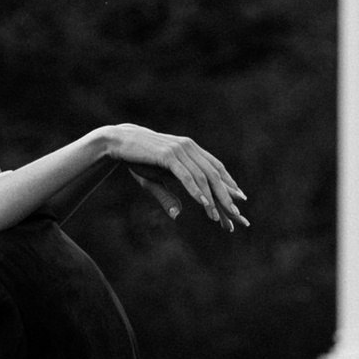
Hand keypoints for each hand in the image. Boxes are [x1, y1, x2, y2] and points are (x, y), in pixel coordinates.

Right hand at [101, 125, 250, 232]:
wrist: (119, 142)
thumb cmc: (138, 160)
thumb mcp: (155, 182)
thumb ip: (168, 196)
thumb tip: (178, 215)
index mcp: (191, 150)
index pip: (215, 168)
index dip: (229, 183)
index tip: (240, 200)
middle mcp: (189, 148)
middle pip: (214, 174)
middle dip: (226, 196)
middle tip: (237, 214)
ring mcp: (180, 150)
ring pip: (203, 177)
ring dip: (212, 198)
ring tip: (219, 216)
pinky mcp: (169, 155)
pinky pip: (187, 176)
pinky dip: (197, 191)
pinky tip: (204, 203)